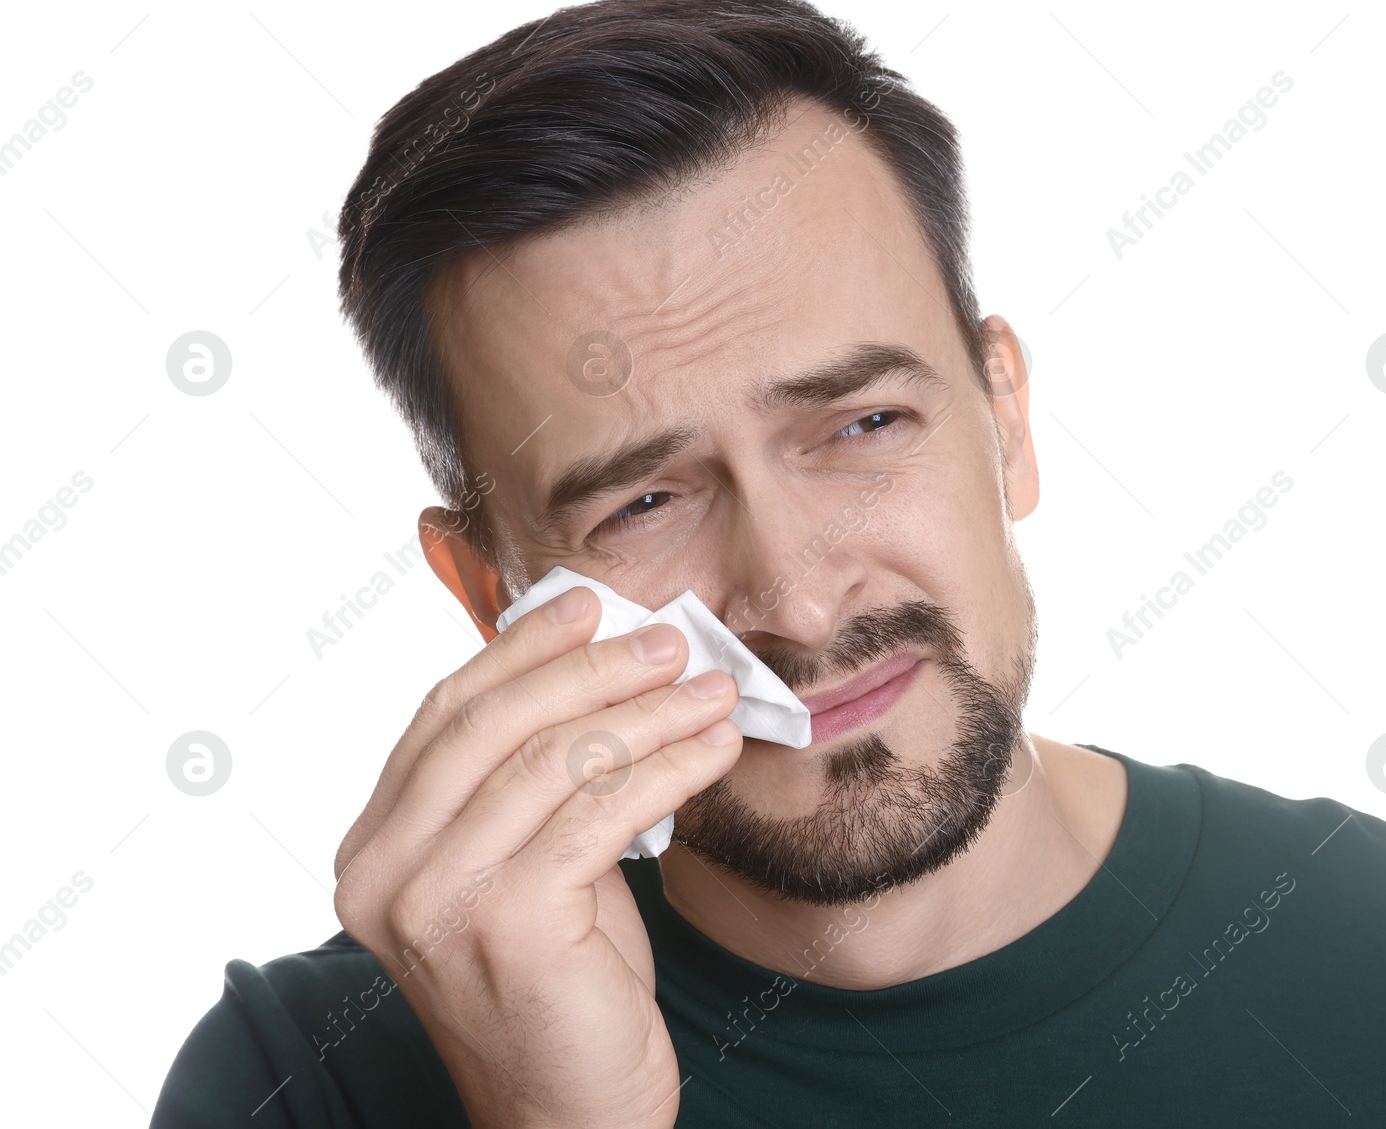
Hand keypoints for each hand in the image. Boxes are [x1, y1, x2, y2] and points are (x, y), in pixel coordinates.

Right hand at [332, 586, 741, 1127]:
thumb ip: (530, 782)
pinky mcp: (504, 924)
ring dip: (648, 714)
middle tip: (670, 641)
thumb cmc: (559, 985)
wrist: (570, 1115)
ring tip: (713, 690)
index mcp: (375, 847)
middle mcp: (383, 872)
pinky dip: (669, 768)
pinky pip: (601, 813)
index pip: (445, 715)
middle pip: (494, 725)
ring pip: (555, 762)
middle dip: (592, 668)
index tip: (587, 604)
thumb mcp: (526, 866)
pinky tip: (715, 749)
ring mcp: (435, 900)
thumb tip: (594, 665)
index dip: (519, 651)